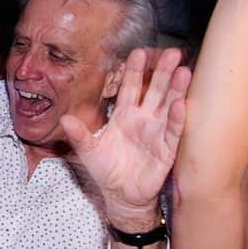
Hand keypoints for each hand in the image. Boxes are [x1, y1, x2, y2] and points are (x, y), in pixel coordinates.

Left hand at [62, 47, 189, 223]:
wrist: (121, 195)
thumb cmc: (106, 169)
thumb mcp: (88, 151)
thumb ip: (79, 135)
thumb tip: (63, 119)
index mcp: (125, 115)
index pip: (131, 87)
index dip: (135, 71)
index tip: (139, 53)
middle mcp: (144, 119)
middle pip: (155, 91)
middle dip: (163, 72)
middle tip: (172, 53)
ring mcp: (157, 133)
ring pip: (169, 107)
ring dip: (176, 90)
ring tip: (184, 72)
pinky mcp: (166, 151)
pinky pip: (172, 133)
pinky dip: (176, 119)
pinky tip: (180, 105)